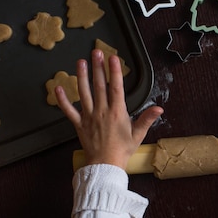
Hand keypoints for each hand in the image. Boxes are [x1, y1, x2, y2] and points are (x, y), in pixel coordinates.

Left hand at [55, 49, 162, 168]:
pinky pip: (69, 111)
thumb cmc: (122, 151)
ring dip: (82, 76)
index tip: (113, 58)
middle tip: (96, 52)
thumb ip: (147, 119)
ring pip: (84, 93)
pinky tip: (58, 88)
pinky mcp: (79, 124)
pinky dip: (63, 100)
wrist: (105, 165)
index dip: (114, 72)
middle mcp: (102, 111)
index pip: (116, 88)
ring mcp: (89, 117)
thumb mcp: (138, 135)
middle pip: (99, 86)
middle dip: (98, 68)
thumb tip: (159, 108)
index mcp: (117, 113)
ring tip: (80, 62)